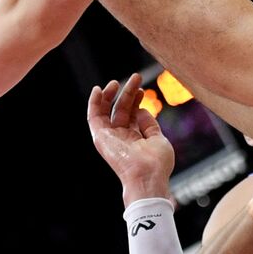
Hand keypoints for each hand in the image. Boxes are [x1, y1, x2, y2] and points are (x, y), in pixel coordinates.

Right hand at [87, 73, 174, 198]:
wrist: (147, 176)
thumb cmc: (156, 163)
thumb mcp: (158, 139)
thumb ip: (149, 125)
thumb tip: (140, 110)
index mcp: (135, 138)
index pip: (132, 114)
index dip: (136, 100)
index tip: (142, 90)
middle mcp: (121, 137)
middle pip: (121, 110)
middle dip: (127, 93)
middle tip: (136, 77)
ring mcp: (110, 137)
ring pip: (106, 111)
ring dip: (110, 95)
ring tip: (117, 82)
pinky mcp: (100, 137)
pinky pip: (93, 117)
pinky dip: (94, 103)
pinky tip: (98, 90)